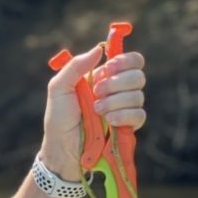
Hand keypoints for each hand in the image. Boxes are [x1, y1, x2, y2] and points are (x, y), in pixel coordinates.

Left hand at [41, 44, 146, 180]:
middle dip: (116, 83)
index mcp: (104, 78)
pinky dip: (123, 115)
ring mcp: (124, 109)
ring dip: (115, 101)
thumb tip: (99, 49)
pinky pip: (139, 115)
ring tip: (96, 111)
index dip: (124, 61)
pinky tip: (109, 120)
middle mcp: (117, 91)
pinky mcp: (128, 126)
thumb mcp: (59, 89)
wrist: (62, 148)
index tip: (108, 68)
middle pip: (137, 76)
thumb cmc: (59, 119)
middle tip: (96, 92)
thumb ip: (75, 66)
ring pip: (138, 95)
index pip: (130, 61)